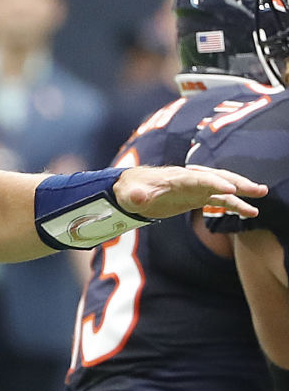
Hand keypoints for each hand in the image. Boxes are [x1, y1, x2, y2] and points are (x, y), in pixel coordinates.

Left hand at [115, 164, 266, 221]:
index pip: (199, 179)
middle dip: (238, 184)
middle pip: (218, 179)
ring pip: (223, 189)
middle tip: (258, 190)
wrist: (131, 188)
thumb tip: (138, 198)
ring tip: (261, 197)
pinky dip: (234, 204)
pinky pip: (219, 200)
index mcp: (176, 178)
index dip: (215, 184)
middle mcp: (190, 180)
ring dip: (242, 193)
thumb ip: (136, 196)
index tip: (231, 190)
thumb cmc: (129, 190)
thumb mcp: (128, 194)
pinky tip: (249, 211)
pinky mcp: (196, 197)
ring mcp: (195, 189)